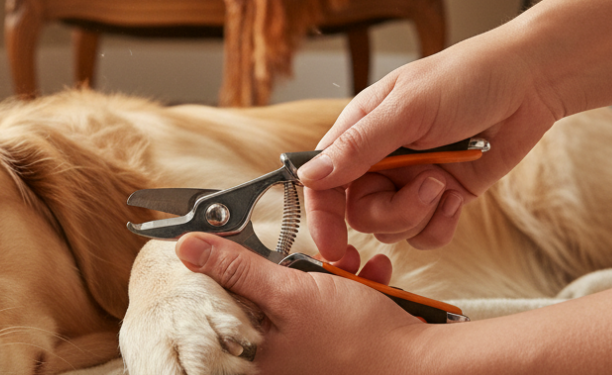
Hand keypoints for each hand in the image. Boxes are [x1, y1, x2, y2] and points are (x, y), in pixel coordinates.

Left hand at [175, 233, 425, 374]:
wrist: (424, 362)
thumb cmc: (357, 338)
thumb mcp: (290, 293)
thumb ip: (238, 268)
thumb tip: (187, 248)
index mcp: (252, 354)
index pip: (222, 300)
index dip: (236, 268)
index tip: (254, 250)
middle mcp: (276, 359)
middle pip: (265, 294)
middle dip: (298, 267)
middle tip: (322, 261)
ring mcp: (307, 353)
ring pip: (303, 295)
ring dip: (331, 272)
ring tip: (355, 267)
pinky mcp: (334, 346)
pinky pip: (332, 307)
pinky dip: (352, 288)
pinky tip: (372, 279)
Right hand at [297, 30, 562, 259]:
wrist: (529, 84)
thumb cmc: (464, 79)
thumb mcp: (406, 110)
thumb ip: (358, 147)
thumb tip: (308, 177)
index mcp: (357, 132)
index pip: (322, 183)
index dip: (322, 217)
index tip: (332, 245)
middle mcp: (378, 162)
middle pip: (359, 214)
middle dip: (392, 212)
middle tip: (426, 187)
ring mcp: (410, 182)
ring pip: (392, 229)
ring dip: (420, 215)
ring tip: (446, 182)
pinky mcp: (442, 198)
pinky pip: (425, 235)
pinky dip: (440, 225)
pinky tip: (458, 196)